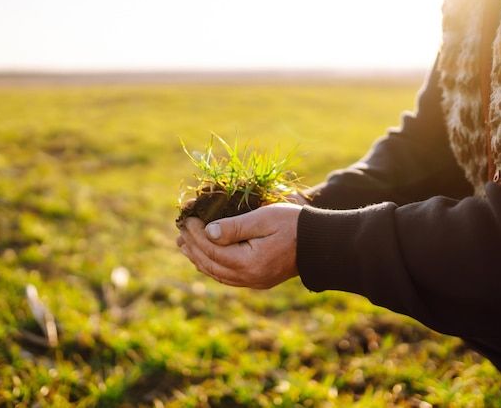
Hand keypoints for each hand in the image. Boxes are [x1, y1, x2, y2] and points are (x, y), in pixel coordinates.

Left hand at [177, 203, 302, 288]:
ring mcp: (254, 281)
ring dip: (199, 259)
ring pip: (218, 274)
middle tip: (179, 232)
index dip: (196, 234)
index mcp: (249, 263)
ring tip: (184, 245)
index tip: (187, 219)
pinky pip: (228, 277)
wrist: (321, 243)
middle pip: (211, 264)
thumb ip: (235, 227)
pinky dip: (213, 267)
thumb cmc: (294, 224)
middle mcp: (249, 277)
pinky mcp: (259, 280)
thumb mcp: (264, 219)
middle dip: (193, 247)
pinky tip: (205, 259)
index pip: (212, 250)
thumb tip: (207, 232)